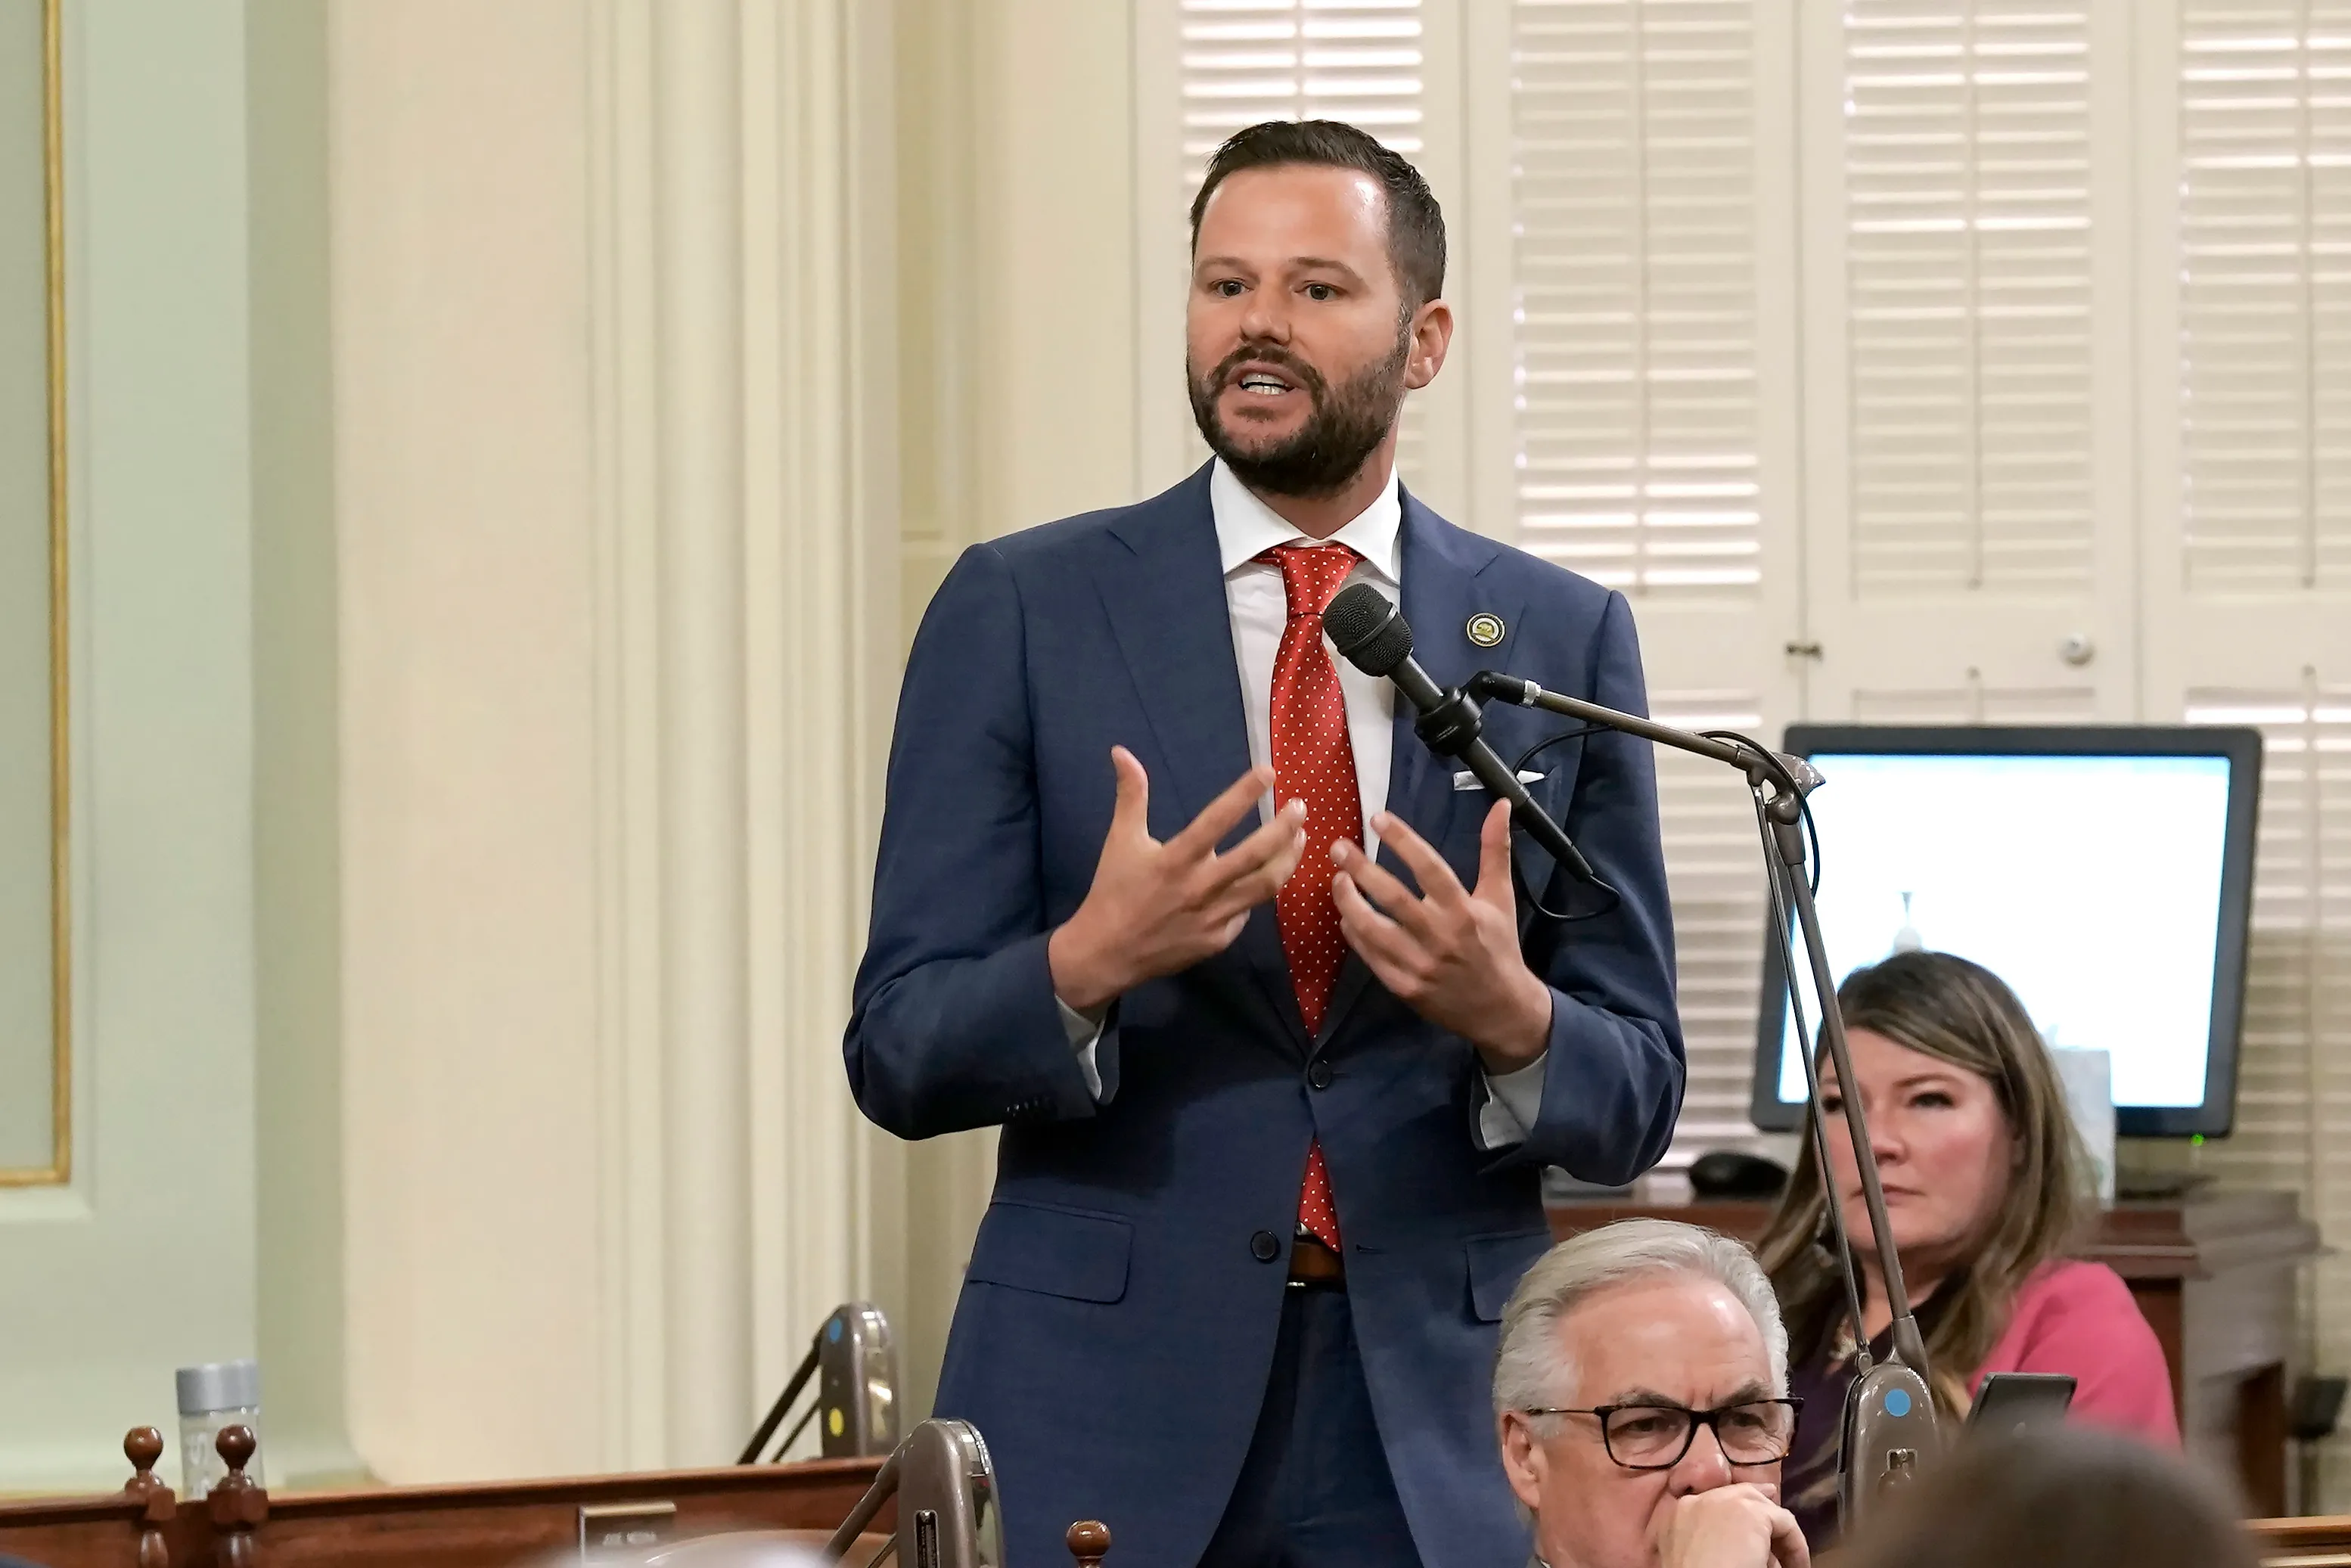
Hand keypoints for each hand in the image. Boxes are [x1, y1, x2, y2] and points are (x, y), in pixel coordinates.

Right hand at [1048, 748, 1307, 1012]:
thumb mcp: (1121, 840)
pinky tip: (1265, 877)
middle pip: (1256, 856)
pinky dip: (1258, 892)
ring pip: (1265, 886)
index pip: (1217, 820)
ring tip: (1300, 838)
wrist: (1107, 953)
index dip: (1244, 793)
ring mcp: (1214, 917)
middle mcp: (1201, 887)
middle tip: (1300, 808)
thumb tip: (1121, 751)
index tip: (1269, 772)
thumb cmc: (1114, 891)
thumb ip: (1131, 795)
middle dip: (1284, 829)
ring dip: (1288, 859)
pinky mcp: (1219, 940)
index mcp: (1176, 859)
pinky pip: (1247, 911)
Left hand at [1329, 800, 1552, 1070]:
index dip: (1402, 840)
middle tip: (1338, 847)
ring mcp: (1419, 965)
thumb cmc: (1498, 946)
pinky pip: (1372, 958)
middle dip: (1361, 869)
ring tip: (1336, 880)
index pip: (1429, 868)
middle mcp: (1440, 936)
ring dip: (1349, 903)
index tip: (1377, 819)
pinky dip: (1355, 936)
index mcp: (1464, 911)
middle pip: (1393, 897)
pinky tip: (1344, 917)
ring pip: (1374, 930)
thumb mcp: (1501, 897)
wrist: (1500, 1009)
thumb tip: (1501, 804)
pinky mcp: (1405, 987)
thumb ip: (1495, 850)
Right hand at [1653, 1485, 1807, 1567]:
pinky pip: (1785, 1522)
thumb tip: (1739, 1545)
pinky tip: (1797, 1565)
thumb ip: (1705, 1542)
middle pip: (1739, 1494)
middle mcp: (1698, 1500)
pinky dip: (1795, 1545)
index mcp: (1677, 1514)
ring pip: (1763, 1507)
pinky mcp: (1752, 1512)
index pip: (1711, 1501)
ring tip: (1788, 1561)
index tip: (1751, 1521)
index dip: (1734, 1508)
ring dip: (1777, 1533)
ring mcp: (1725, 1501)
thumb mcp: (1691, 1554)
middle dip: (1761, 1507)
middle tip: (1779, 1524)